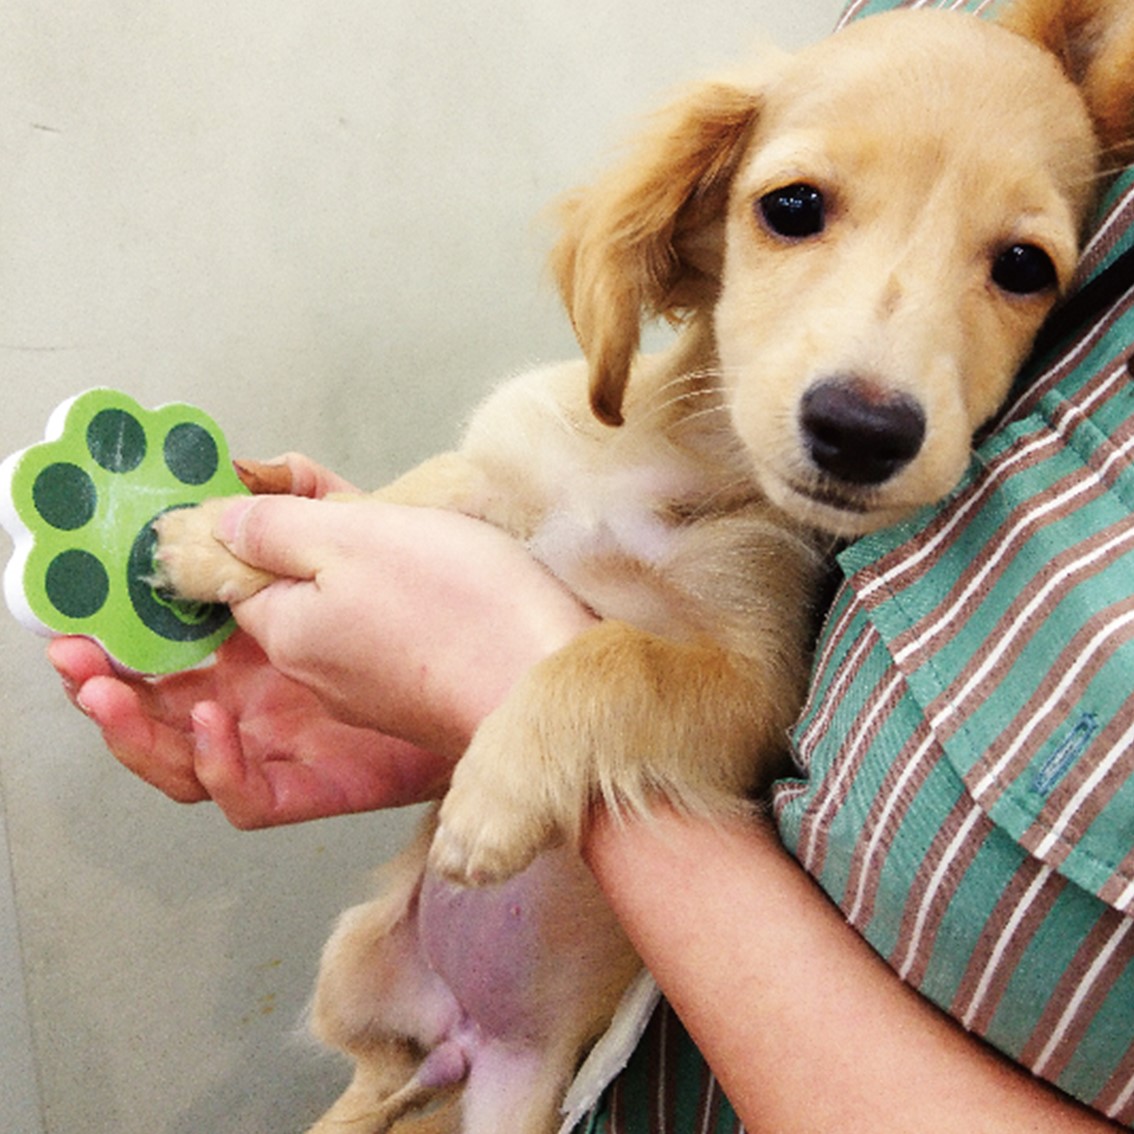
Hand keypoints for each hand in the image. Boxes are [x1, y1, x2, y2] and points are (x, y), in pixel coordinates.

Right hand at [45, 451, 458, 828]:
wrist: (526, 661)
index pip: (180, 628)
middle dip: (107, 677)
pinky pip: (251, 794)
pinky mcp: (325, 781)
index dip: (129, 616)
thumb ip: (287, 510)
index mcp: (274, 622)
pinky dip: (218, 767)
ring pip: (189, 751)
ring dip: (135, 726)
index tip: (85, 595)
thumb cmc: (453, 593)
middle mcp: (273, 683)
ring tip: (103, 689)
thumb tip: (220, 485)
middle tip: (71, 654)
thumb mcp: (362, 530)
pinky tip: (207, 725)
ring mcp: (296, 736)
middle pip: (166, 696)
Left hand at [214, 494, 597, 758]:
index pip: (235, 577)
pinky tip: (440, 574)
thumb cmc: (461, 608)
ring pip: (343, 613)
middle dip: (316, 545)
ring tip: (414, 533)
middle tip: (362, 505)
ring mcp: (371, 692)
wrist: (550, 683)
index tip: (294, 490)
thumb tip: (217, 525)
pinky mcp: (419, 697)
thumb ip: (275, 526)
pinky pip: (387, 637)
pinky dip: (401, 601)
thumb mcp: (354, 536)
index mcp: (289, 634)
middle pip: (292, 594)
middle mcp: (318, 674)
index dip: (258, 527)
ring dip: (365, 570)